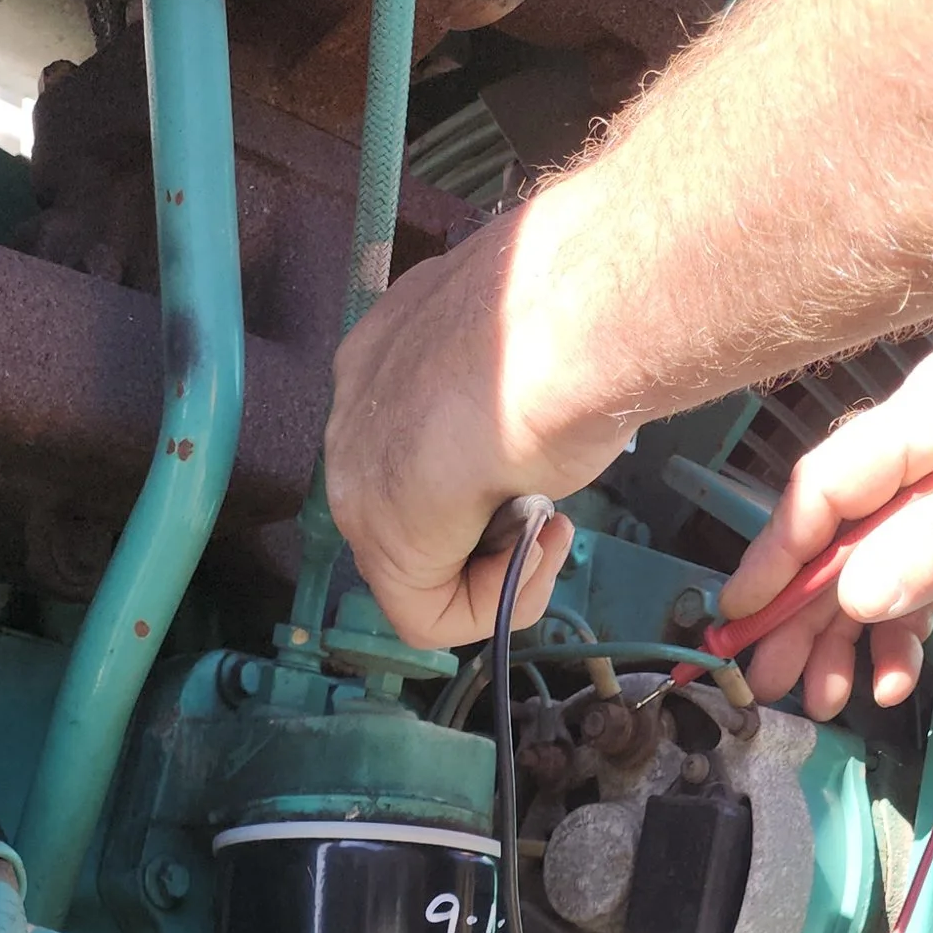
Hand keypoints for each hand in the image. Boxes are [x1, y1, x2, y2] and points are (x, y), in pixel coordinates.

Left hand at [324, 212, 631, 648]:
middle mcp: (357, 407)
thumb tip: (523, 439)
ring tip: (551, 531)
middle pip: (417, 512)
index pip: (420, 449)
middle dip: (491, 533)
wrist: (571, 319)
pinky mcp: (382, 538)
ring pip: (420, 569)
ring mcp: (359, 472)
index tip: (541, 471)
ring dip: (500, 569)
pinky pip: (424, 614)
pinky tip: (534, 554)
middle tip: (552, 515)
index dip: (488, 481)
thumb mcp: (534, 358)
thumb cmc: (574, 318)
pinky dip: (491, 603)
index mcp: (389, 351)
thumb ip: (508, 401)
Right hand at [720, 303, 932, 717]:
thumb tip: (856, 592)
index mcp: (931, 414)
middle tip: (766, 683)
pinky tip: (895, 678)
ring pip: (873, 570)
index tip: (740, 616)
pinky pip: (918, 584)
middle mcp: (930, 450)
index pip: (827, 488)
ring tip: (829, 700)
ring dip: (846, 637)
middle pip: (838, 538)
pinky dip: (901, 632)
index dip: (777, 555)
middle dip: (800, 614)